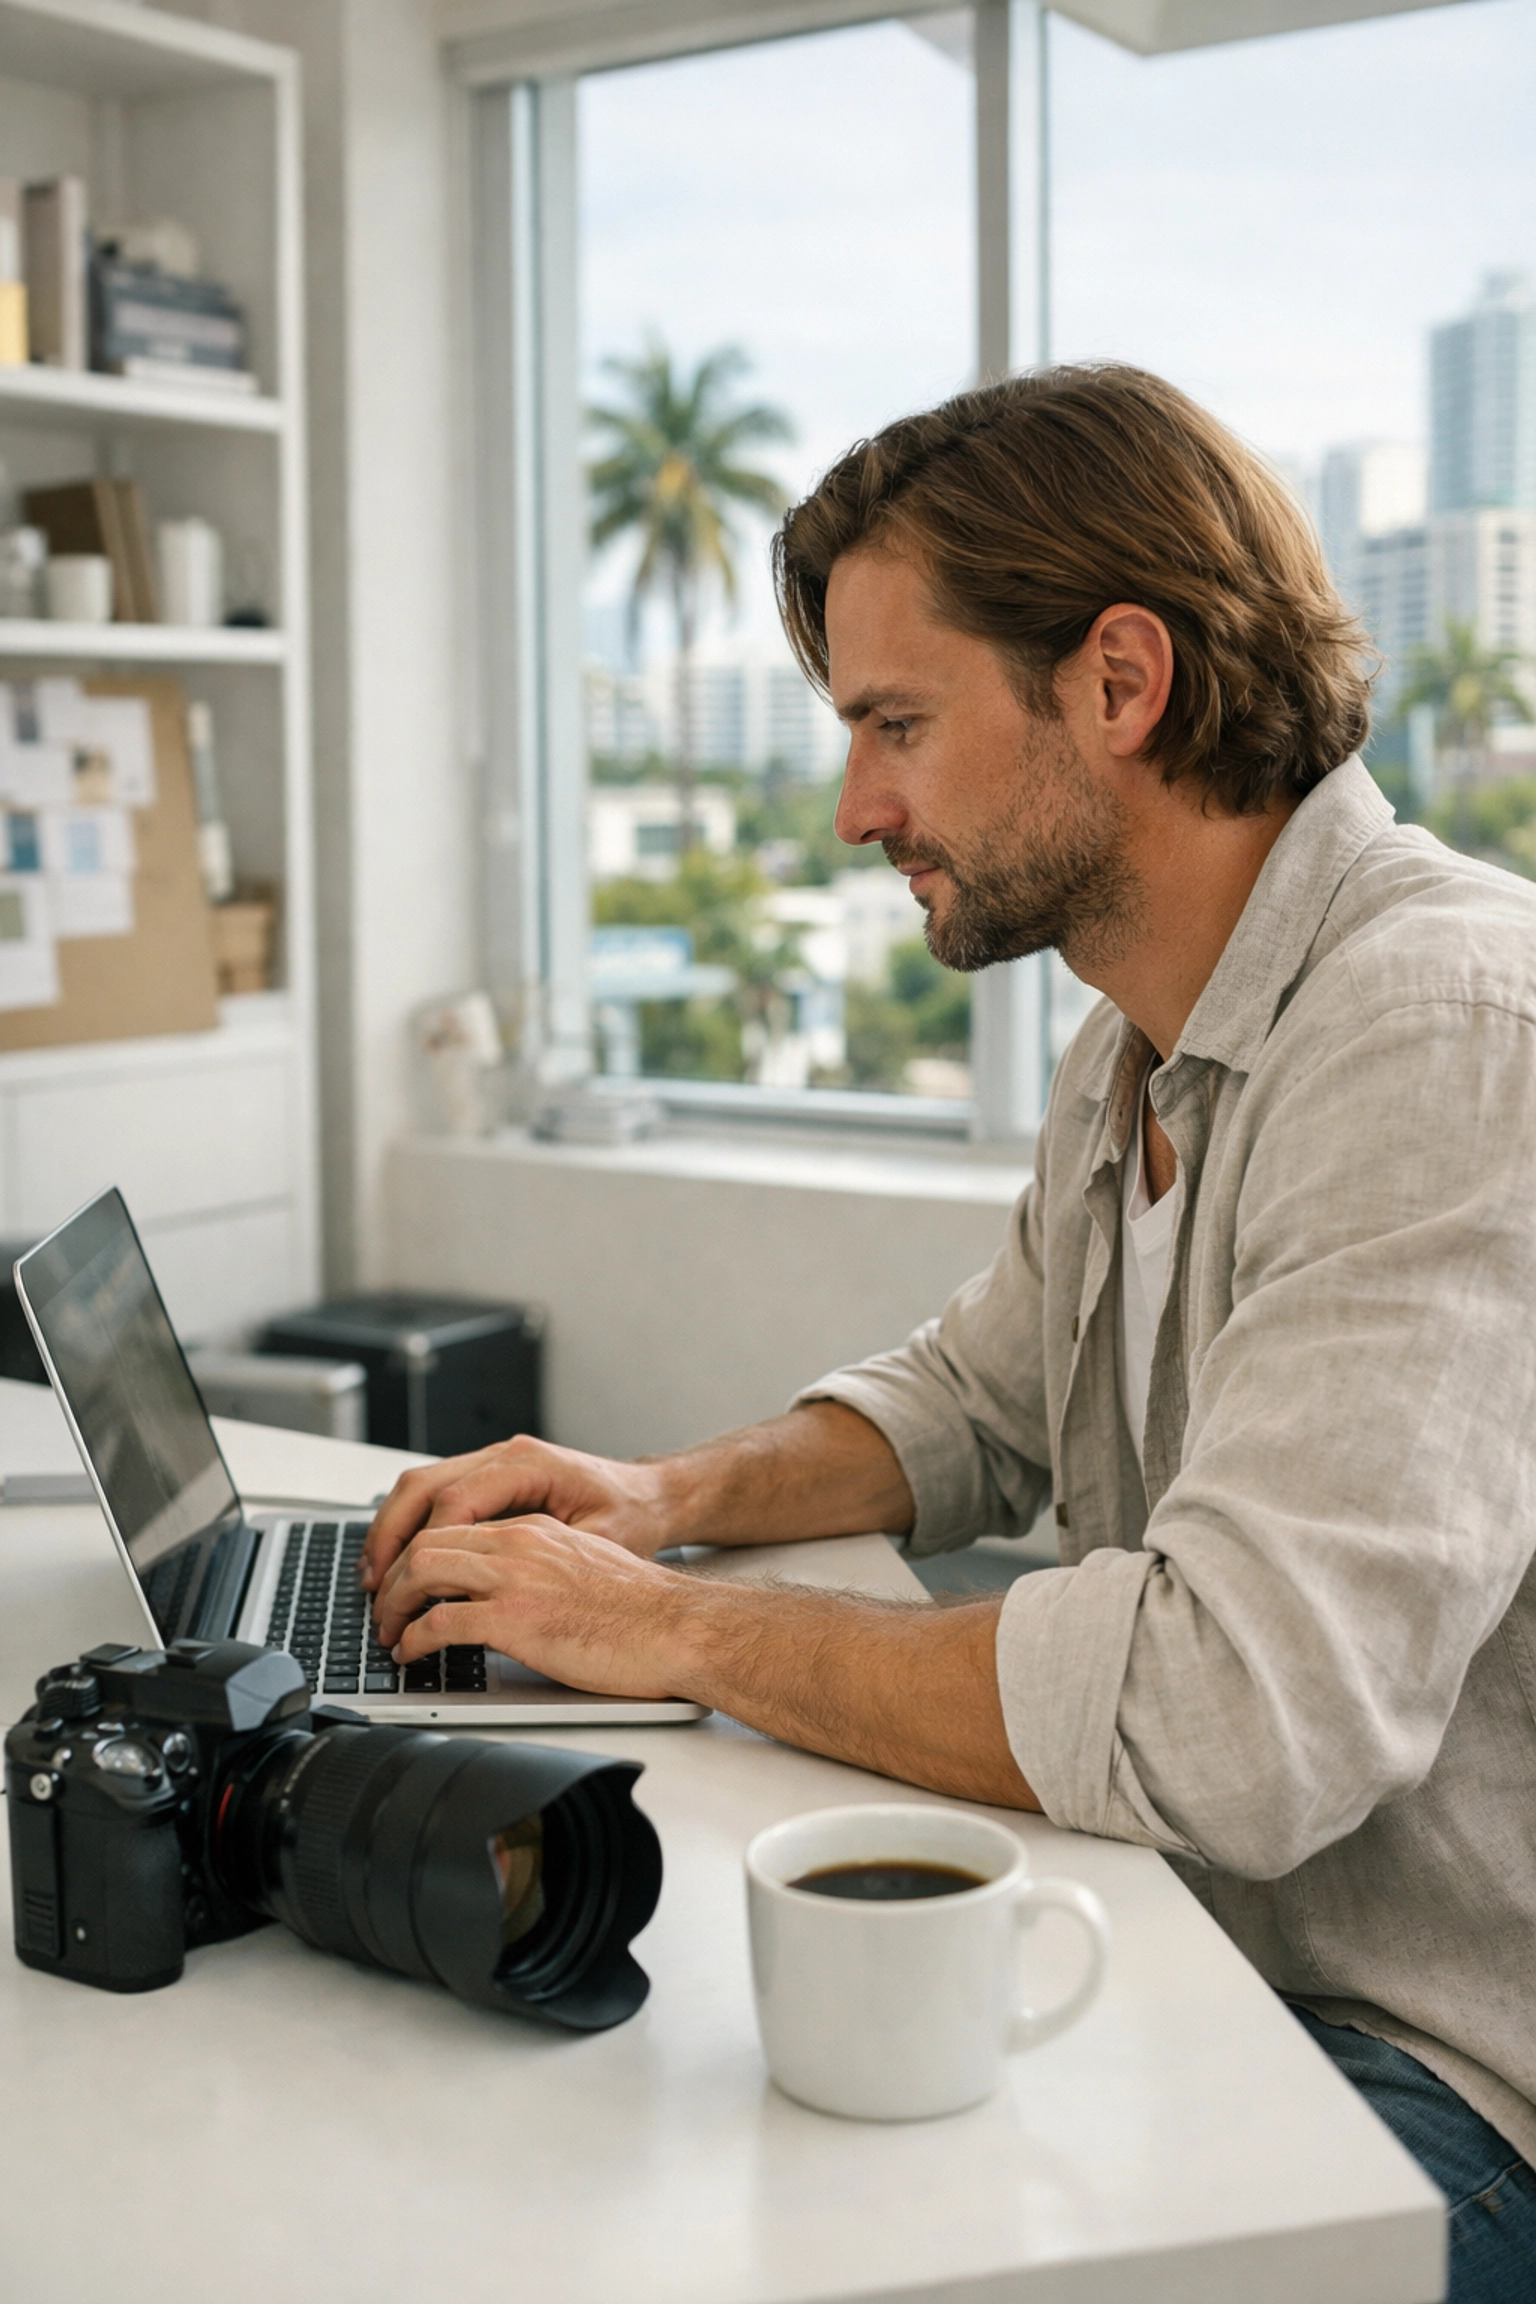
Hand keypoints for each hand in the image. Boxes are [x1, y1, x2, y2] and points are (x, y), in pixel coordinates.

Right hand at [359, 1436, 671, 1592]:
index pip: (455, 1501)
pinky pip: (435, 1492)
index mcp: (528, 1464)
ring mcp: (494, 1461)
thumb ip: (545, 1557)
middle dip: (391, 1536)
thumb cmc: (632, 1516)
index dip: (424, 1547)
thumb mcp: (599, 1541)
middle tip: (374, 1586)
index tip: (406, 1588)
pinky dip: (410, 1524)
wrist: (653, 1495)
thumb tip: (494, 1590)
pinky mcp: (491, 1477)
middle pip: (423, 1485)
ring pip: (421, 1485)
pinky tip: (399, 1559)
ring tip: (375, 1576)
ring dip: (392, 1529)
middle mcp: (504, 1455)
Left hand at [370, 1513, 695, 1697]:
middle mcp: (519, 1544)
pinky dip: (413, 1641)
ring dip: (393, 1605)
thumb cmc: (643, 1610)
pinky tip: (410, 1655)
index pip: (455, 1527)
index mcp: (536, 1529)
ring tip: (387, 1632)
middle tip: (383, 1608)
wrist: (677, 1627)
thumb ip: (543, 1568)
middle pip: (427, 1542)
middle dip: (393, 1577)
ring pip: (423, 1572)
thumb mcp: (586, 1566)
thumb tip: (510, 1595)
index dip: (418, 1554)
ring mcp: (515, 1579)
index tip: (406, 1580)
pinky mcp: (515, 1620)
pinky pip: (440, 1624)